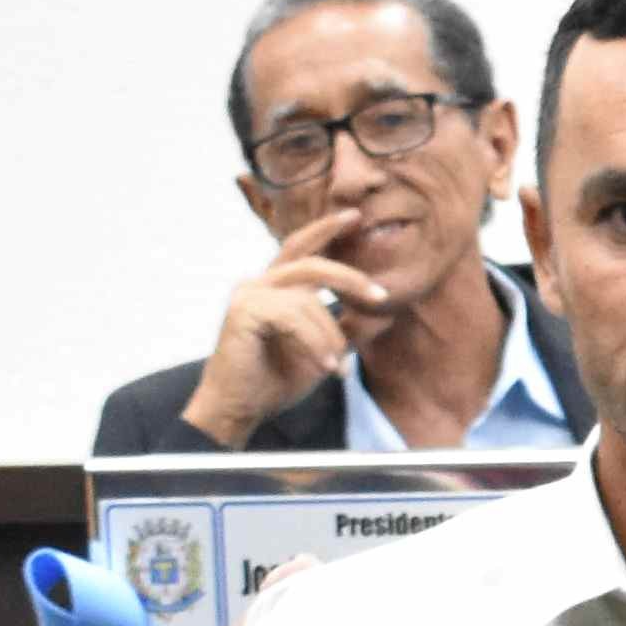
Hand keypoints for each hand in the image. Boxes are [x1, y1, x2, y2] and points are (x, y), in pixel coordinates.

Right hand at [179, 209, 388, 446]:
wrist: (239, 409)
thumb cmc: (275, 380)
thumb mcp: (324, 351)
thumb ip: (349, 330)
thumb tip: (385, 314)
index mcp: (275, 286)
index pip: (302, 248)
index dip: (327, 229)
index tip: (355, 216)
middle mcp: (259, 283)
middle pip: (311, 264)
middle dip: (349, 277)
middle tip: (380, 294)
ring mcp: (248, 294)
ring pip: (308, 301)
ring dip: (330, 336)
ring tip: (336, 368)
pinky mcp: (244, 311)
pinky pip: (293, 318)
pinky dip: (315, 343)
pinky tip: (325, 366)